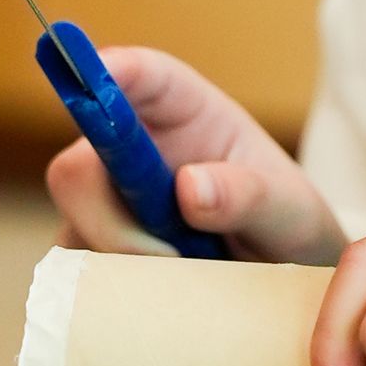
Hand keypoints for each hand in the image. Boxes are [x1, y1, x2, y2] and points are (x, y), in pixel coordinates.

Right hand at [44, 47, 346, 264]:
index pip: (142, 77)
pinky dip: (115, 293)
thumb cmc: (287, 229)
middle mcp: (131, 149)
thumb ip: (251, 195)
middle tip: (172, 256)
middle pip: (77, 170)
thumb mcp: (292, 213)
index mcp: (185, 112)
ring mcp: (104, 203)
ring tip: (192, 273)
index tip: (103, 75)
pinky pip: (76, 278)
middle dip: (113, 222)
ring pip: (73, 232)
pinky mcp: (91, 251)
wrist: (280, 285)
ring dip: (125, 264)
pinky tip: (164, 295)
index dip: (113, 70)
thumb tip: (190, 187)